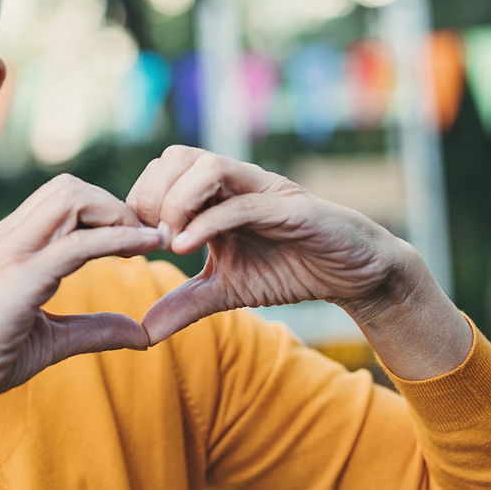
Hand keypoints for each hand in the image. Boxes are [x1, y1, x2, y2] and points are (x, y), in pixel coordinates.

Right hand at [0, 174, 165, 411]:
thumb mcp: (51, 339)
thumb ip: (93, 329)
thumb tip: (141, 334)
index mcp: (8, 245)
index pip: (60, 200)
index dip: (104, 212)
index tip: (138, 239)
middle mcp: (6, 238)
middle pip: (70, 188)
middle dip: (114, 204)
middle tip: (145, 238)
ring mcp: (10, 252)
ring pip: (73, 199)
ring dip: (117, 214)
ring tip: (146, 241)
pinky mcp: (20, 277)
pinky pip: (78, 243)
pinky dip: (119, 238)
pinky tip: (145, 248)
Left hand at [126, 146, 407, 342]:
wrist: (352, 275)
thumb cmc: (290, 270)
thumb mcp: (226, 291)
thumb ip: (185, 304)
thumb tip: (143, 333)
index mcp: (215, 194)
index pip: (161, 170)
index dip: (140, 200)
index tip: (138, 243)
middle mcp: (236, 183)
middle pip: (175, 157)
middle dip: (151, 197)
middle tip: (151, 240)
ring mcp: (262, 190)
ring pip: (206, 165)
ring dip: (177, 201)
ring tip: (172, 243)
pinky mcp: (290, 208)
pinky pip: (242, 203)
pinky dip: (208, 222)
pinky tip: (187, 249)